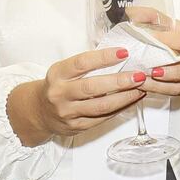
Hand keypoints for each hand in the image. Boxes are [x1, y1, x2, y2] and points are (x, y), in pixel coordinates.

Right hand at [7, 47, 145, 144]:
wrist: (38, 111)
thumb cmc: (58, 86)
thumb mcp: (63, 70)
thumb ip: (85, 65)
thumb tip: (119, 55)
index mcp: (57, 74)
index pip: (82, 63)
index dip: (104, 57)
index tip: (124, 52)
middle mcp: (60, 94)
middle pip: (93, 87)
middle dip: (119, 81)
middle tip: (139, 75)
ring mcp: (68, 113)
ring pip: (101, 106)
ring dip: (125, 97)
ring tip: (141, 88)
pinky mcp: (76, 127)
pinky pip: (102, 118)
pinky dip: (120, 109)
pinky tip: (132, 100)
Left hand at [132, 19, 179, 110]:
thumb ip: (157, 19)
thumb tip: (131, 12)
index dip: (164, 39)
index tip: (145, 36)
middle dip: (169, 72)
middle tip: (149, 70)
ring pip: (178, 86)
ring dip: (158, 85)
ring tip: (140, 80)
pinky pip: (172, 94)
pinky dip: (156, 92)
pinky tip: (141, 87)